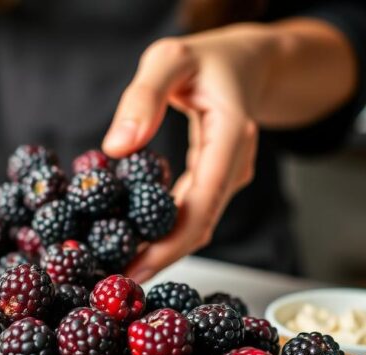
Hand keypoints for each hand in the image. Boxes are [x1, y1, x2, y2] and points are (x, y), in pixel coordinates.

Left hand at [103, 26, 271, 281]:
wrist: (250, 61)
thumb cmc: (206, 57)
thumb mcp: (169, 58)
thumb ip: (142, 95)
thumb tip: (116, 148)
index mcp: (231, 136)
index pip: (203, 203)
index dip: (170, 243)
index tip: (136, 270)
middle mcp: (235, 164)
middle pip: (201, 225)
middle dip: (160, 259)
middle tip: (115, 287)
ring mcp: (228, 176)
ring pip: (197, 224)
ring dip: (161, 250)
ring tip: (116, 273)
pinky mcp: (215, 182)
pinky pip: (190, 212)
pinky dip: (162, 231)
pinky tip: (132, 244)